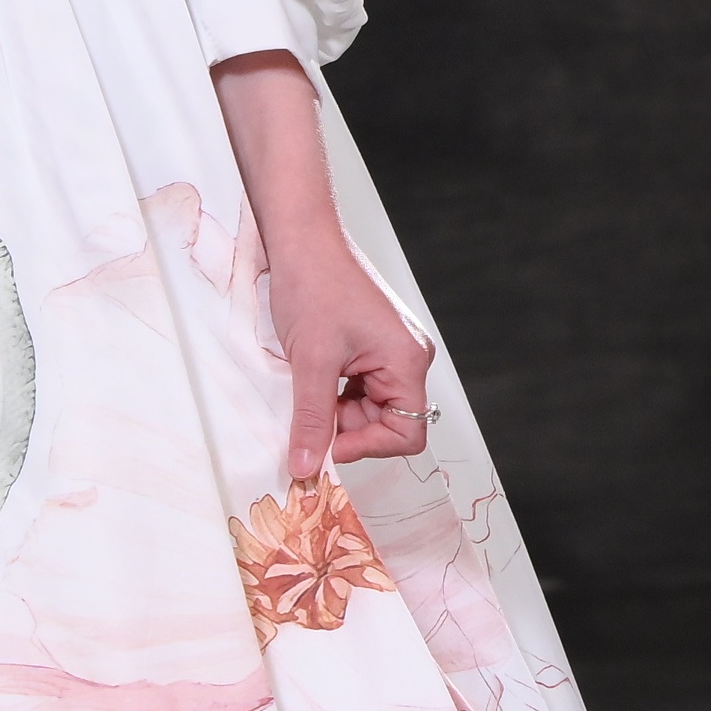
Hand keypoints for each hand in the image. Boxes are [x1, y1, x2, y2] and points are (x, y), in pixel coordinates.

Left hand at [269, 233, 437, 481]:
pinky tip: (311, 377)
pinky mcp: (372, 347)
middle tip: (309, 415)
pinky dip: (334, 394)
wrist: (302, 243)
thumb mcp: (310, 362)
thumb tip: (307, 467)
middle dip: (347, 428)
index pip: (408, 433)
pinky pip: (359, 388)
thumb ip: (312, 420)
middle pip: (388, 423)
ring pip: (369, 408)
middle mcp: (408, 359)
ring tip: (306, 386)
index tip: (328, 446)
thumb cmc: (314, 287)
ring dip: (337, 411)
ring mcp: (391, 352)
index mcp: (408, 362)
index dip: (368, 447)